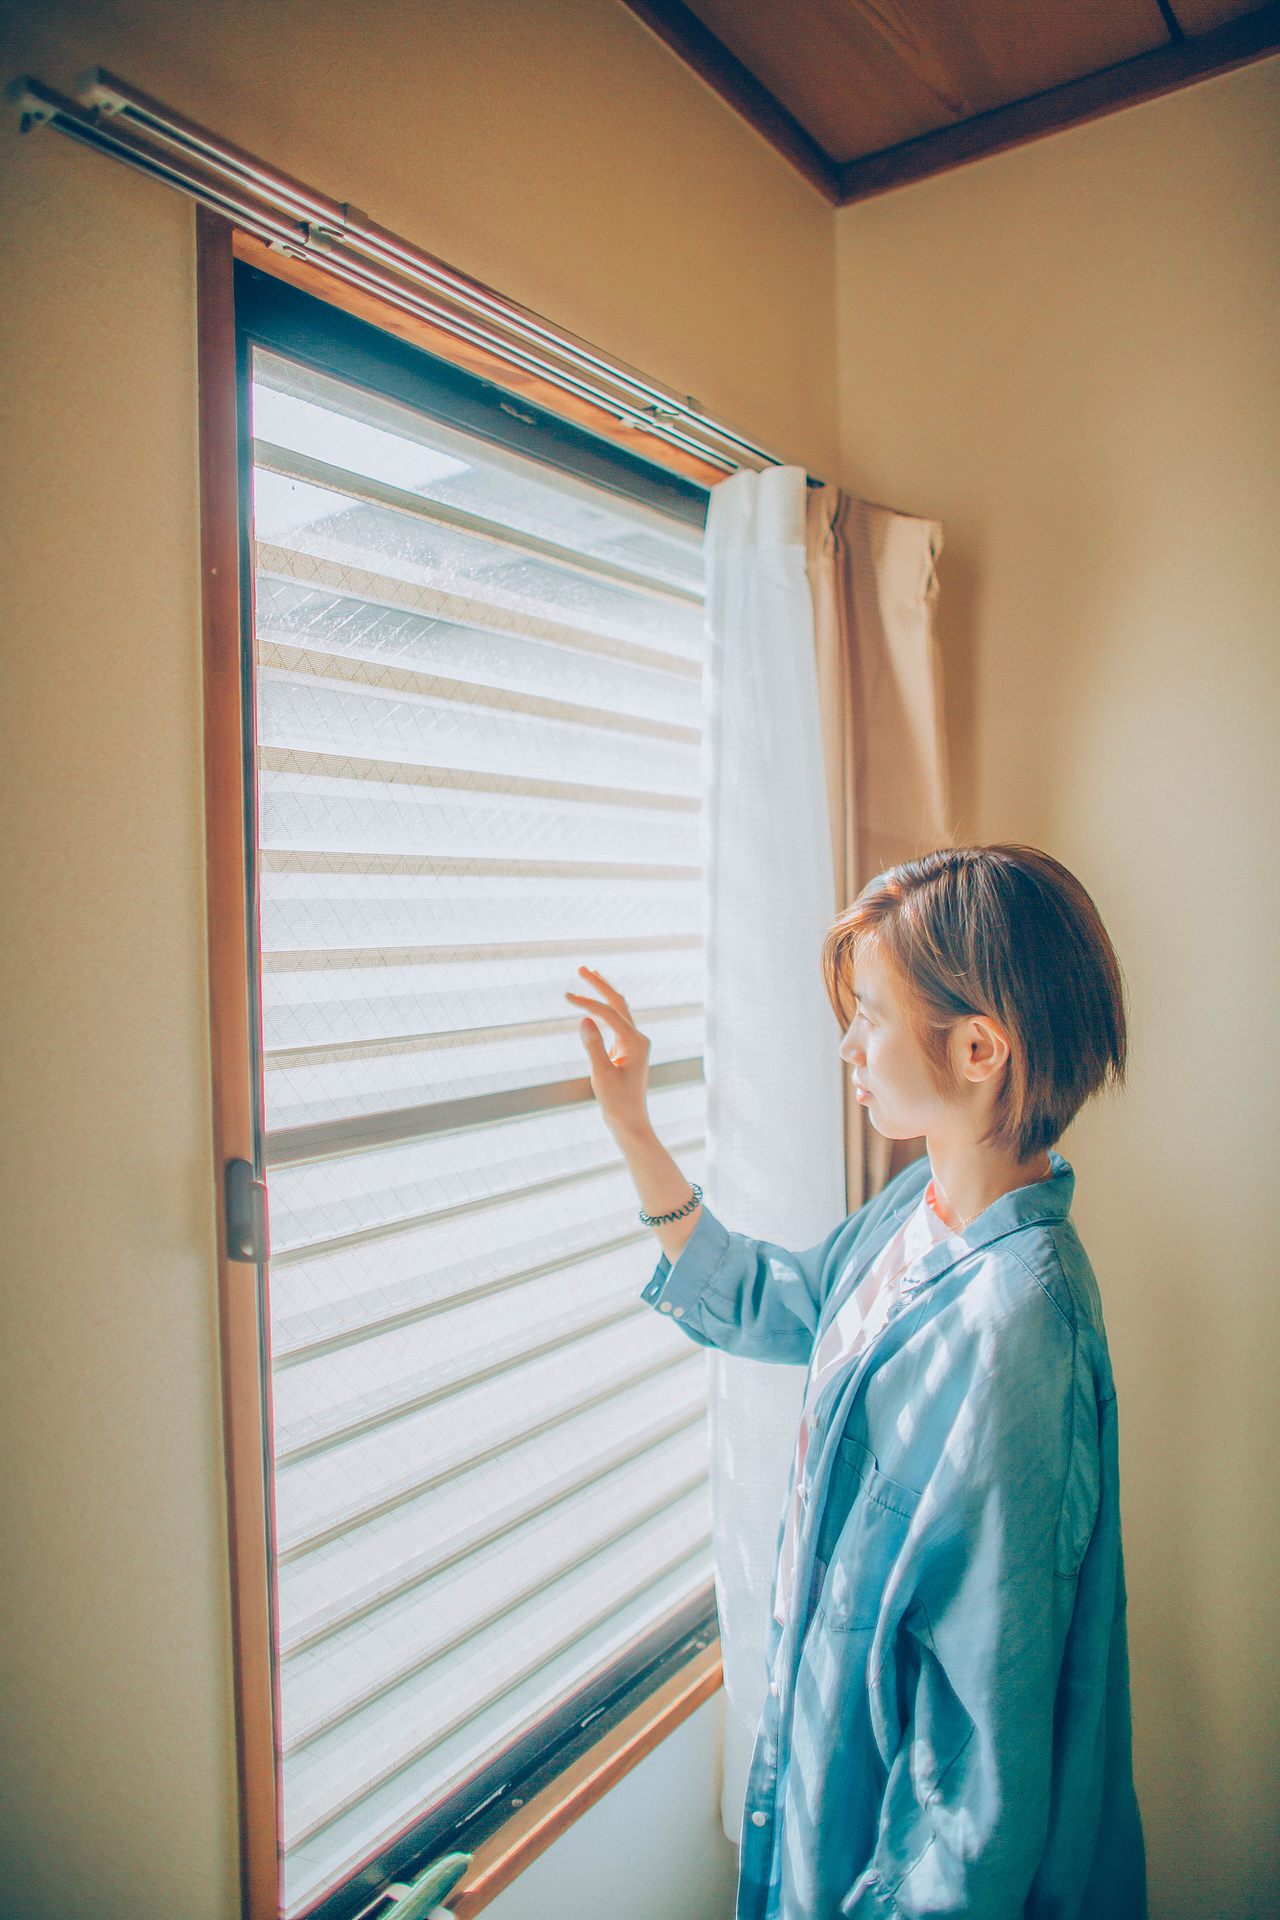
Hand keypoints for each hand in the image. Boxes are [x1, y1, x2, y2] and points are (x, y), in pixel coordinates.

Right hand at [565, 967, 651, 1140]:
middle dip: (600, 985)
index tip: (567, 995)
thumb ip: (593, 1046)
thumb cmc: (617, 1102)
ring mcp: (634, 1043)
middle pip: (619, 1003)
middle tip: (581, 968)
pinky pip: (616, 1022)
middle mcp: (638, 1039)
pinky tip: (595, 1004)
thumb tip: (583, 1019)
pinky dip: (605, 1009)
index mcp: (635, 1043)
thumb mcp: (601, 1075)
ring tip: (590, 974)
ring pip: (619, 1010)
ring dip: (604, 993)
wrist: (629, 1121)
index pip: (610, 1014)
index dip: (588, 1003)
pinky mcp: (628, 1049)